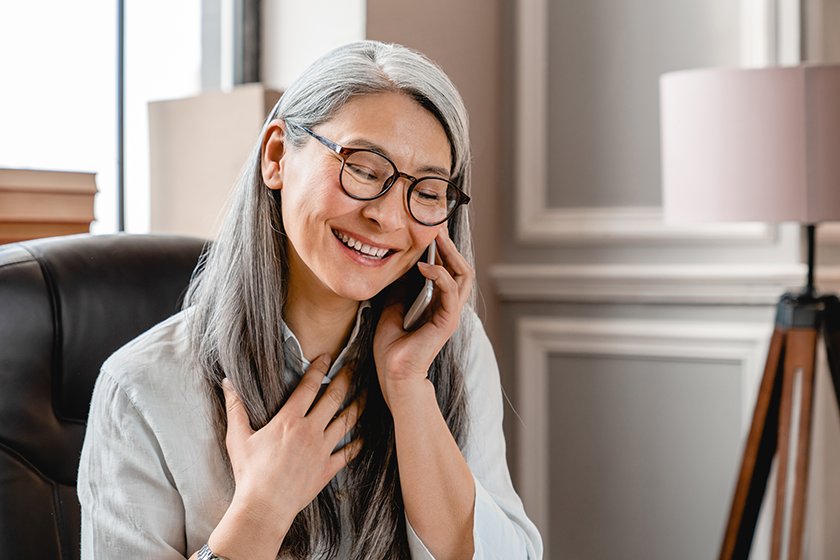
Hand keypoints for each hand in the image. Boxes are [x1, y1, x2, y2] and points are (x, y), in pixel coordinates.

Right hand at [221, 356, 362, 536]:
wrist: (264, 507)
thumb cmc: (250, 473)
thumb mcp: (237, 437)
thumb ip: (235, 407)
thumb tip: (228, 382)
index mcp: (289, 420)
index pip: (309, 386)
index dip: (319, 368)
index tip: (327, 356)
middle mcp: (310, 430)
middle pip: (334, 397)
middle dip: (347, 378)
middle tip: (356, 366)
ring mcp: (322, 449)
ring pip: (347, 420)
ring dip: (358, 404)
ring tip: (367, 392)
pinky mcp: (328, 468)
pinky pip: (349, 452)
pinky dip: (358, 442)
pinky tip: (363, 435)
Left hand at [374, 228, 473, 406]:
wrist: (394, 375)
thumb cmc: (392, 348)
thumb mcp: (391, 309)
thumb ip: (400, 290)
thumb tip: (399, 268)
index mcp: (437, 304)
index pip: (449, 270)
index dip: (442, 250)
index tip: (429, 231)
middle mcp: (448, 307)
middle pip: (461, 268)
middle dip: (450, 246)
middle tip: (436, 227)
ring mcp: (450, 313)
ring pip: (463, 275)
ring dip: (450, 254)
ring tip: (436, 239)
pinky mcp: (447, 321)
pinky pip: (451, 290)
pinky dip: (440, 274)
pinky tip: (424, 266)